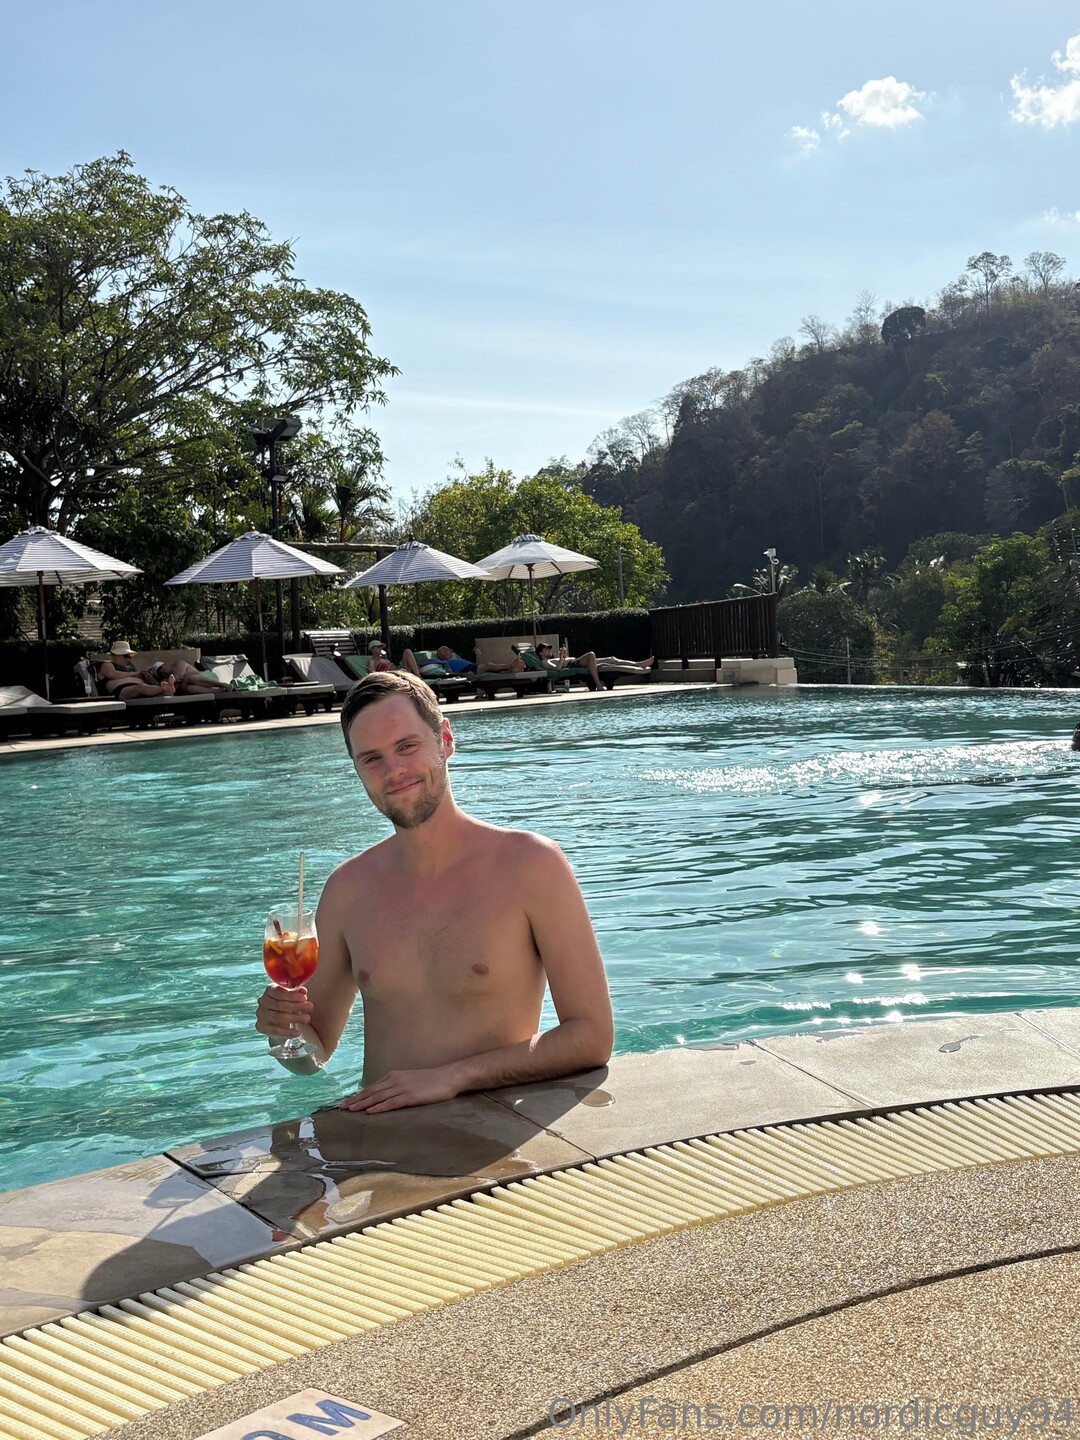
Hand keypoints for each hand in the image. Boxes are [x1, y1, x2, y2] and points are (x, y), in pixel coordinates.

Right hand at [255, 983, 312, 1039]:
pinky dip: (287, 1032)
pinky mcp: (261, 1026)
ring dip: (295, 1018)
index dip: (293, 996)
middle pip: (280, 1005)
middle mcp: (263, 1001)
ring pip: (279, 1017)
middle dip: (297, 1006)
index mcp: (270, 990)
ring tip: (307, 1018)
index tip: (305, 998)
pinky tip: (297, 1033)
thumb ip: (297, 993)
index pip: (280, 992)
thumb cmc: (286, 1003)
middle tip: (310, 1007)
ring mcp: (261, 1014)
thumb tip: (303, 991)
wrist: (275, 1020)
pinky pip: (276, 1030)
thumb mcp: (292, 996)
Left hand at [337, 1063, 463, 1112]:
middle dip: (356, 1100)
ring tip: (350, 1111)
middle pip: (371, 1092)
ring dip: (363, 1104)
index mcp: (395, 1076)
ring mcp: (403, 1088)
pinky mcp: (411, 1096)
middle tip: (342, 1108)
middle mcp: (396, 1080)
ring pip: (378, 1097)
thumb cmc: (432, 1080)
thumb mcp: (411, 1080)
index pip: (372, 1087)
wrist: (449, 1077)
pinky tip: (370, 1112)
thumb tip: (386, 1096)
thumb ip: (398, 1086)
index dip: (359, 1095)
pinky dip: (379, 1107)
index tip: (347, 1102)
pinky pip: (392, 1103)